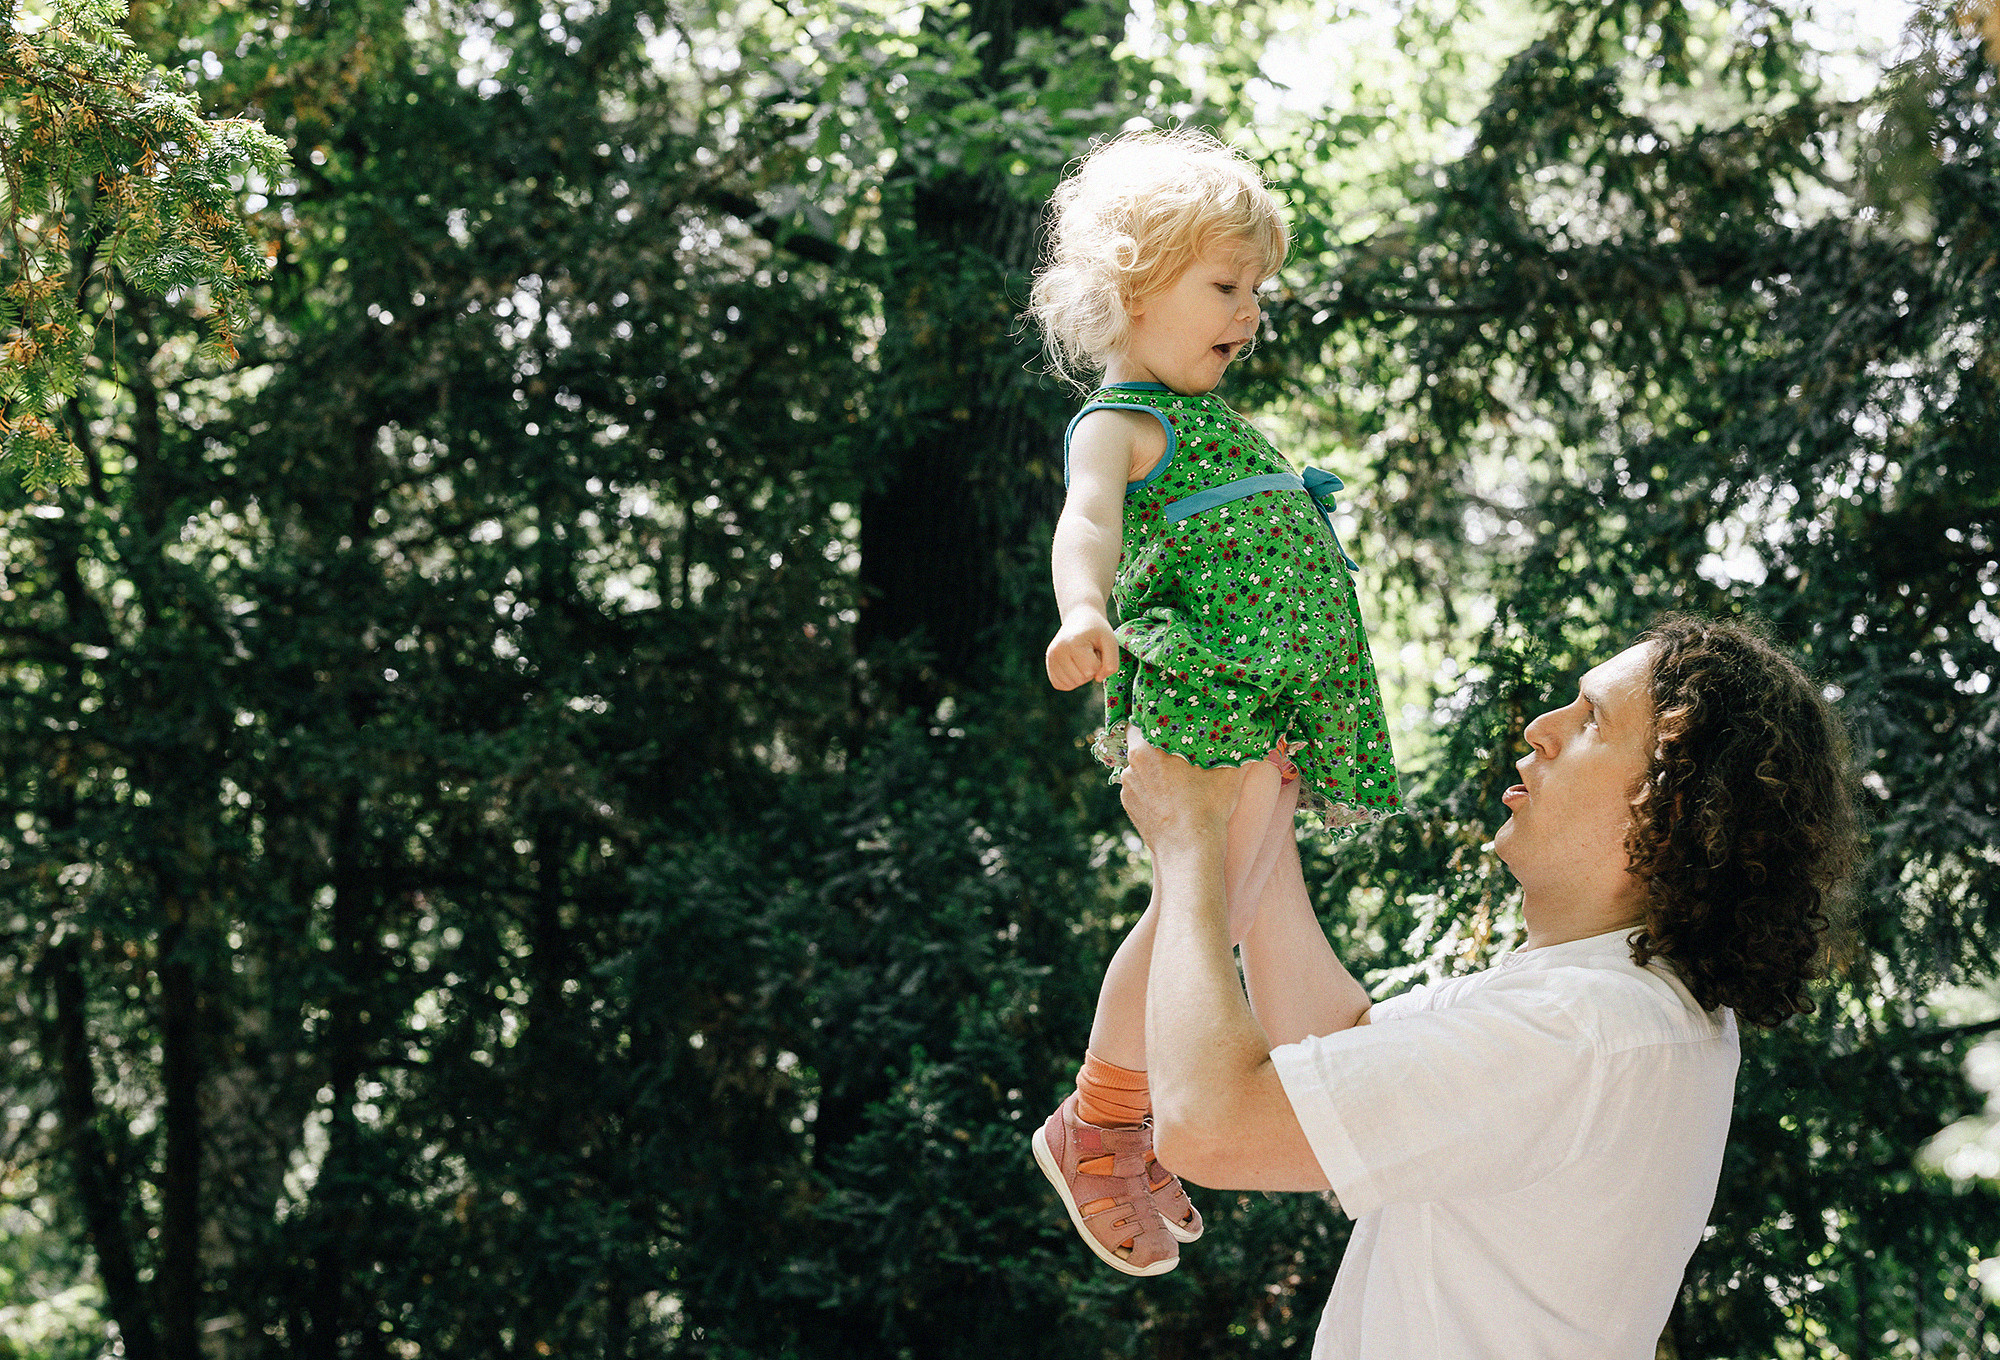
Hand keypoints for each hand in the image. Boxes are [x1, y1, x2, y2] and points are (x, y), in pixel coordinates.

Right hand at [1045, 610, 1119, 690]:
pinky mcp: (1048, 666)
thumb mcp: (1111, 641)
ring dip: (1081, 675)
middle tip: (1089, 653)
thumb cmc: (1096, 631)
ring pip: (1071, 684)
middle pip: (1081, 678)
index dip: (1099, 662)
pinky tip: (1074, 666)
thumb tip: (1098, 679)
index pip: (1091, 670)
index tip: (1095, 649)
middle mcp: (1057, 651)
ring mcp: (1050, 659)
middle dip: (1090, 669)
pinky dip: (1072, 680)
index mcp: (1072, 643)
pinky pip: (1061, 685)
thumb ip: (1112, 663)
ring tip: (1081, 657)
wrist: (1079, 619)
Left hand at [1119, 729, 1243, 853]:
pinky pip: (1139, 787)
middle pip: (1140, 743)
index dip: (1155, 717)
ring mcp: (1128, 789)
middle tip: (1179, 745)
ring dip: (1153, 766)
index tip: (1170, 719)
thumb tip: (1246, 731)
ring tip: (1177, 774)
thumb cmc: (1208, 808)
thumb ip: (1232, 746)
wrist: (1190, 852)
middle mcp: (1131, 766)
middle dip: (1158, 743)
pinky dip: (1151, 787)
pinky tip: (1171, 794)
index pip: (1141, 720)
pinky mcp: (1130, 807)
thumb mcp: (1227, 771)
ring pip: (1139, 767)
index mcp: (1146, 749)